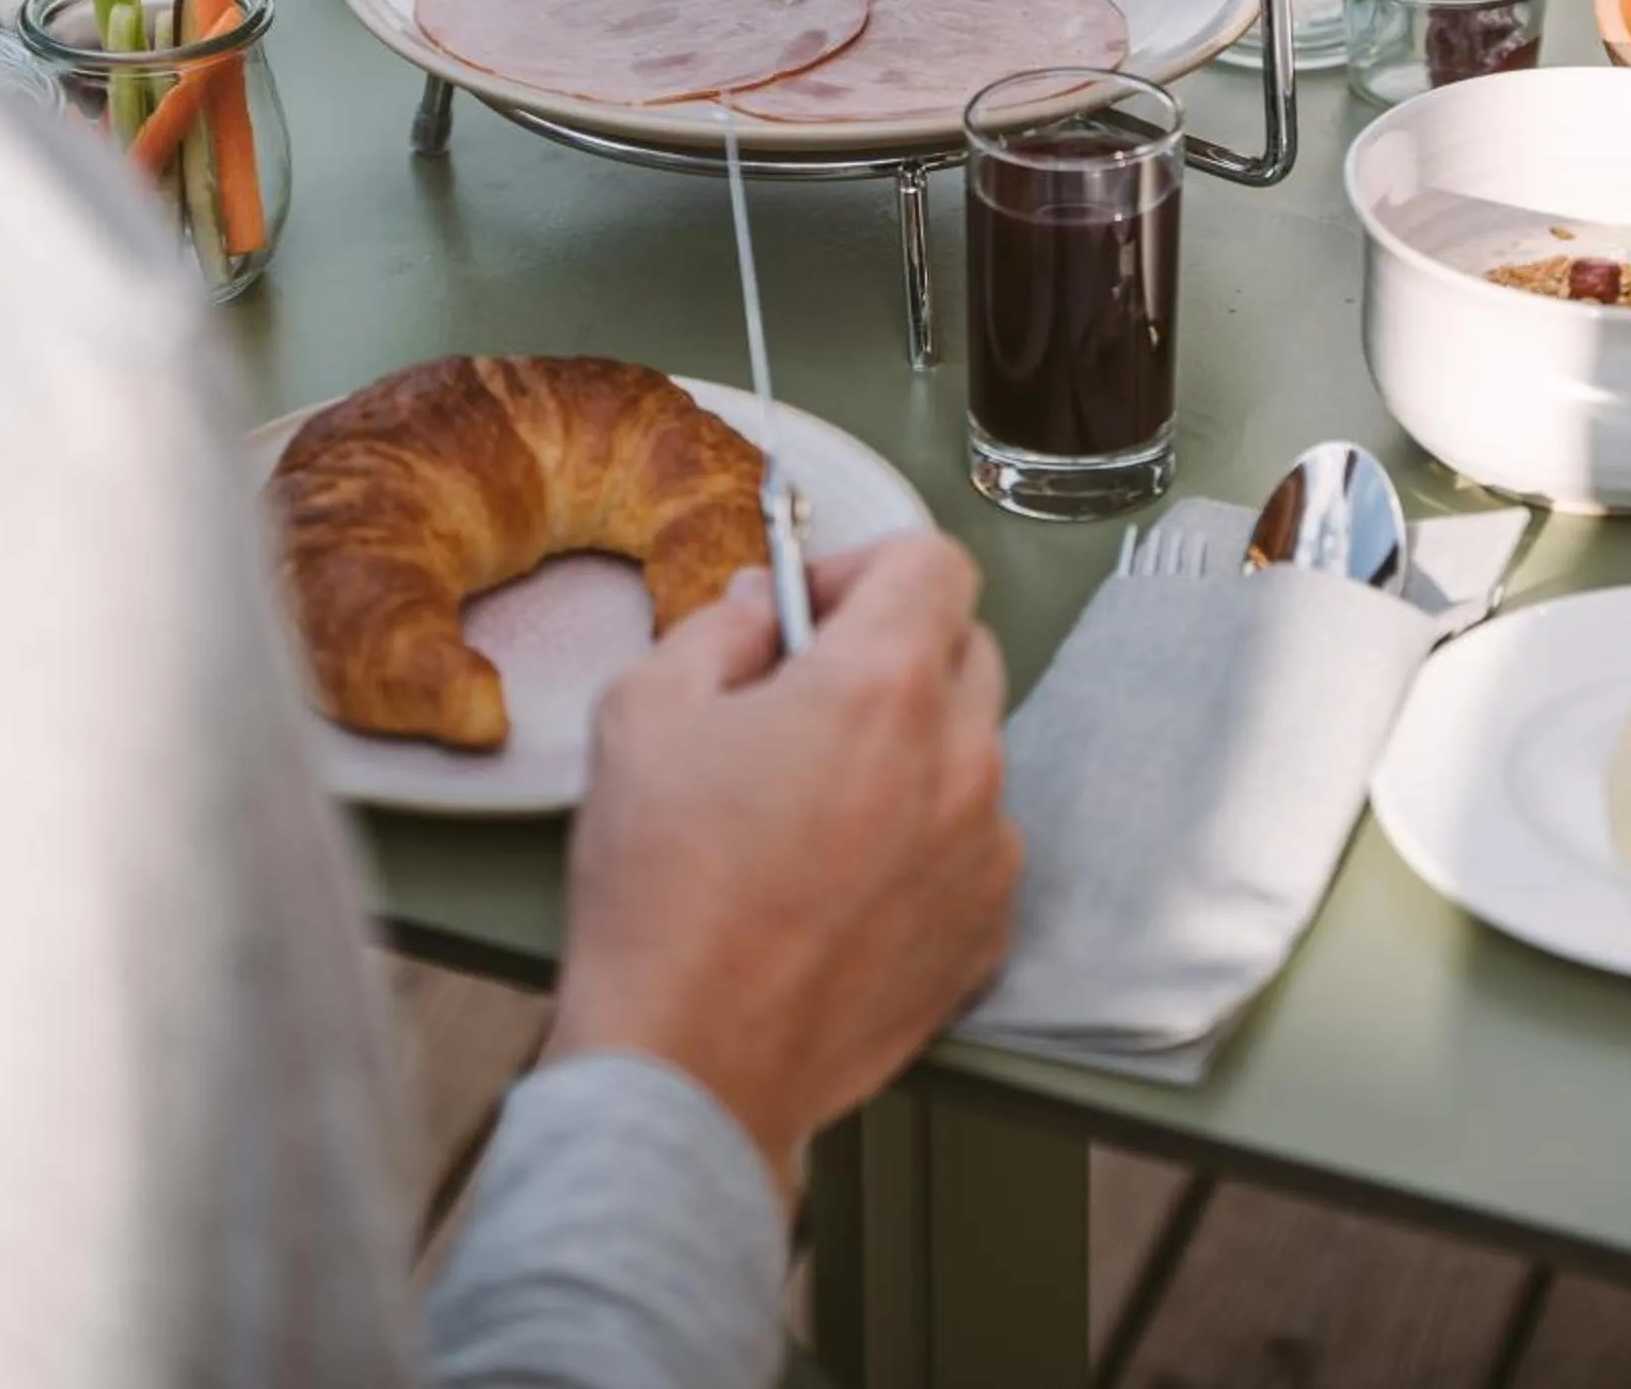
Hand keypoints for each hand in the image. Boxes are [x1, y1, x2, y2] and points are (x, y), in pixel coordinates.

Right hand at [545, 533, 1018, 1207]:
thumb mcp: (644, 710)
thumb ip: (718, 628)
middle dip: (890, 653)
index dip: (865, 565)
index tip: (813, 608)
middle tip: (803, 700)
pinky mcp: (987, 932)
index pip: (935, 561)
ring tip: (813, 806)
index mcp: (885, 685)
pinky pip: (975, 844)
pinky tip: (840, 880)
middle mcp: (961, 758)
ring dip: (908, 750)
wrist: (689, 1069)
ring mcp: (986, 851)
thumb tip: (763, 607)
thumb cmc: (660, 892)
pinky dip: (923, 840)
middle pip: (962, 650)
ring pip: (969, 751)